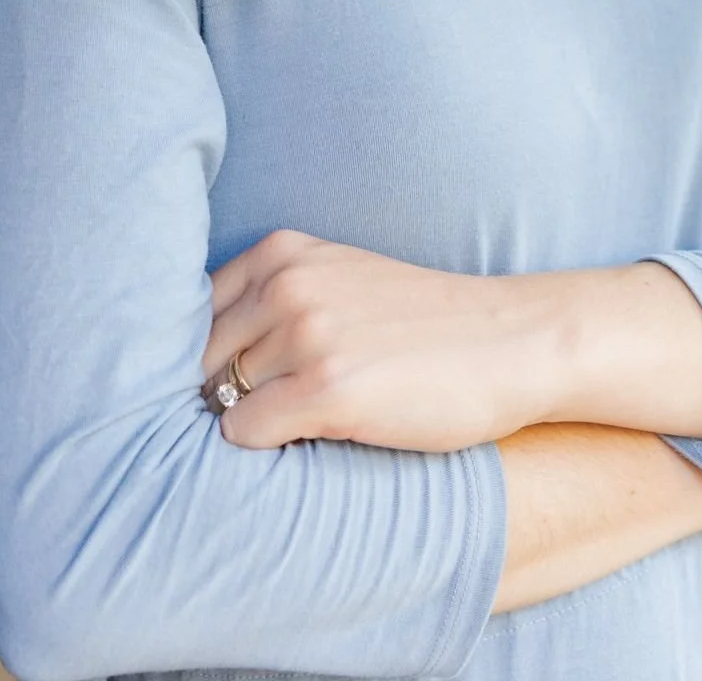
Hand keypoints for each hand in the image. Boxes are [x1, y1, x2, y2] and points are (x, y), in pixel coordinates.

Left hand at [201, 229, 558, 450]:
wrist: (510, 342)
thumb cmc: (424, 323)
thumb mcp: (340, 279)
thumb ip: (275, 296)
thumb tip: (193, 358)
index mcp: (284, 250)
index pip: (191, 310)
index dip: (207, 354)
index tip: (230, 381)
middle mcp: (288, 283)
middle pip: (199, 359)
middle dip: (217, 394)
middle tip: (265, 417)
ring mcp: (306, 334)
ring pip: (219, 400)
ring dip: (246, 424)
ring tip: (294, 430)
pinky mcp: (326, 390)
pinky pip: (244, 435)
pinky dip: (264, 451)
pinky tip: (308, 443)